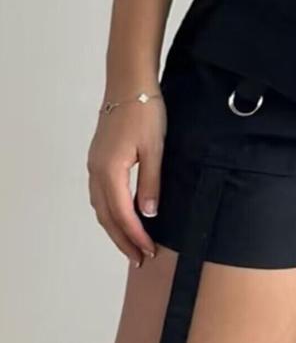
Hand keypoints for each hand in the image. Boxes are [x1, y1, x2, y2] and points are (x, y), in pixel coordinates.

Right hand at [86, 87, 166, 266]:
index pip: (121, 214)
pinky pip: (100, 194)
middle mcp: (96, 171)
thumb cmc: (145, 112)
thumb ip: (150, 182)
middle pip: (106, 216)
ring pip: (100, 206)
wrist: (129, 84)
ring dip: (115, 227)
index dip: (135, 236)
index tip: (148, 252)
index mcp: (109, 171)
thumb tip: (148, 213)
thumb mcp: (155, 148)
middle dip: (122, 239)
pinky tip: (123, 215)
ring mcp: (94, 165)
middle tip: (139, 259)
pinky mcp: (98, 158)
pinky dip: (111, 211)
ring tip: (131, 244)